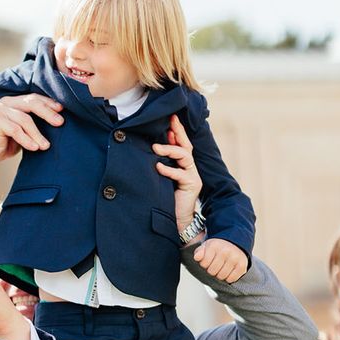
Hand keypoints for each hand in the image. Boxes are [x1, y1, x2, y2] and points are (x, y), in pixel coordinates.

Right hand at [0, 94, 63, 179]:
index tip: (62, 110)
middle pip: (31, 103)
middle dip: (48, 113)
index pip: (34, 98)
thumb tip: (59, 120)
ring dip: (37, 134)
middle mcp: (7, 102)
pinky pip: (16, 130)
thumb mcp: (25, 130)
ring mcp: (0, 110)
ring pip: (25, 119)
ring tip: (46, 146)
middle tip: (60, 123)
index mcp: (14, 101)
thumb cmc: (8, 142)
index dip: (49, 103)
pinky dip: (26, 140)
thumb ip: (35, 122)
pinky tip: (34, 148)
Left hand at [152, 114, 201, 232]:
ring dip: (170, 149)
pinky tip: (158, 167)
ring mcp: (192, 175)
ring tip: (155, 147)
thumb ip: (156, 165)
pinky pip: (181, 173)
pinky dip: (169, 169)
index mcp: (181, 165)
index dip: (176, 130)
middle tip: (169, 121)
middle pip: (186, 145)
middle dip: (178, 131)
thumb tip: (147, 149)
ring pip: (185, 156)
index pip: (180, 143)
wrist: (176, 221)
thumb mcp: (158, 179)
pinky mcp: (192, 185)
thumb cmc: (164, 200)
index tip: (170, 117)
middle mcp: (189, 167)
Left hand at [193, 238, 247, 282]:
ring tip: (221, 268)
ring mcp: (234, 258)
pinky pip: (231, 279)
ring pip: (221, 276)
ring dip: (220, 275)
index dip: (204, 264)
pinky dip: (228, 278)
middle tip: (215, 265)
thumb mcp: (206, 247)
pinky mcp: (242, 265)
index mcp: (214, 246)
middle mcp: (225, 251)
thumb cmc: (217, 248)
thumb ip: (199, 252)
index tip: (208, 261)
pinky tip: (228, 271)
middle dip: (212, 270)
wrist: (234, 244)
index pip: (204, 264)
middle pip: (212, 271)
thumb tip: (196, 257)